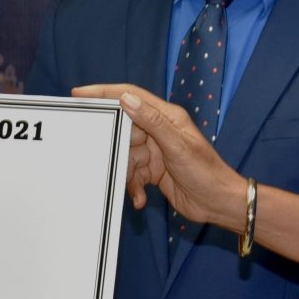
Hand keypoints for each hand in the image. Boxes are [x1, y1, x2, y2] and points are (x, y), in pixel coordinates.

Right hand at [75, 84, 242, 226]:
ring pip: (126, 156)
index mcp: (167, 117)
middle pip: (124, 130)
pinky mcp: (153, 171)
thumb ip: (152, 122)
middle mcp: (159, 131)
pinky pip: (133, 174)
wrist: (219, 204)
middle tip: (102, 154)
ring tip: (136, 187)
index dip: (105, 93)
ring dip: (128, 174)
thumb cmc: (207, 173)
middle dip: (114, 146)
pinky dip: (133, 187)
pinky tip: (140, 199)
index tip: (79, 93)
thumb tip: (126, 99)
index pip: (132, 97)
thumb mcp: (177, 146)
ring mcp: (156, 151)